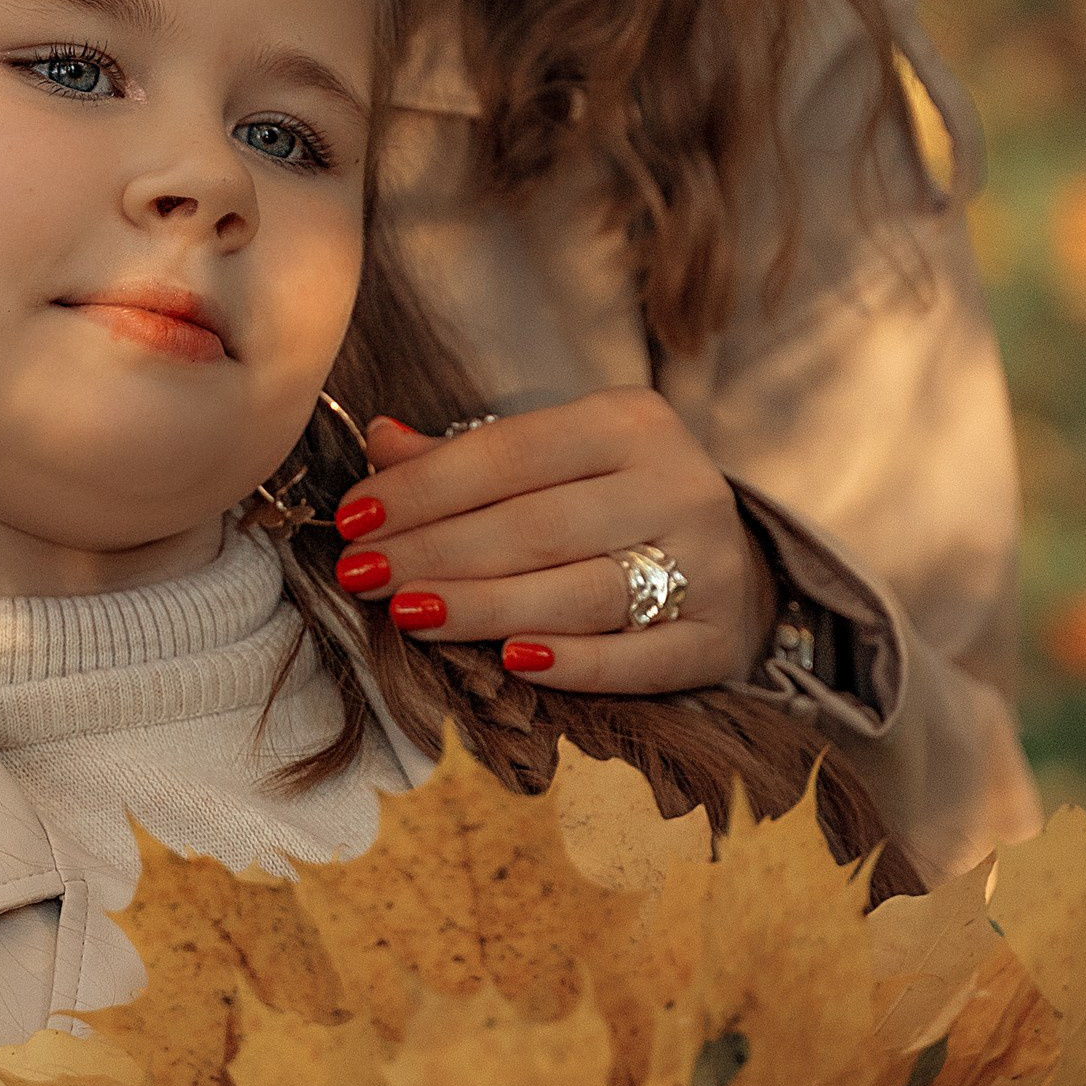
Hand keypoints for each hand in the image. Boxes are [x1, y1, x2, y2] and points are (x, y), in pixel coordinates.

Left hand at [331, 392, 776, 690]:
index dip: (425, 488)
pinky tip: (512, 662)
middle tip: (362, 575)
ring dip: (485, 607)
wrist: (733, 559)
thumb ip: (466, 456)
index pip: (510, 453)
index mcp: (631, 422)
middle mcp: (679, 483)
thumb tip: (379, 442)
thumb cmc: (612, 500)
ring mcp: (709, 562)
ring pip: (581, 592)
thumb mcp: (553, 457)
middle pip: (537, 526)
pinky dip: (575, 663)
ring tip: (409, 614)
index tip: (353, 520)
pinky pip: (640, 658)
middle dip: (437, 552)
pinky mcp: (721, 637)